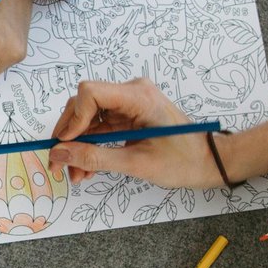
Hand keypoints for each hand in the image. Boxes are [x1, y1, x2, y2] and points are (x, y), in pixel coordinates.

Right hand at [45, 79, 221, 188]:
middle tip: (59, 164)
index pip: (91, 93)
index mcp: (139, 97)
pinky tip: (87, 168)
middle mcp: (132, 93)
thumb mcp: (136, 164)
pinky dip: (91, 146)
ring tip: (76, 174)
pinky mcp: (129, 114)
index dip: (73, 119)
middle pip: (84, 104)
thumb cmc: (183, 162)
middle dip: (70, 136)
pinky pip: (100, 126)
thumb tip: (59, 154)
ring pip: (89, 118)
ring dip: (79, 145)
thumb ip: (95, 157)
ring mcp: (130, 103)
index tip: (65, 146)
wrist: (209, 162)